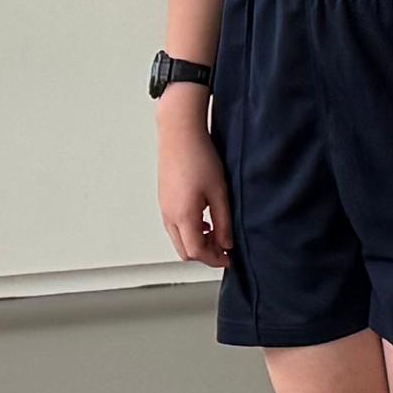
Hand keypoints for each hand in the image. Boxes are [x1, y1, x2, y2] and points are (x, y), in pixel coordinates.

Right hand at [155, 93, 229, 268]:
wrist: (180, 133)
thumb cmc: (198, 157)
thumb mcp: (219, 192)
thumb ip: (224, 221)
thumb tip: (227, 243)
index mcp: (183, 216)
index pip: (197, 252)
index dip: (215, 259)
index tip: (229, 258)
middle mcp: (169, 216)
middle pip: (184, 251)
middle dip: (205, 254)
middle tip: (224, 248)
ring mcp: (164, 208)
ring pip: (178, 239)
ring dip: (196, 242)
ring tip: (216, 233)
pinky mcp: (164, 200)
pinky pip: (174, 226)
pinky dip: (189, 231)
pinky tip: (204, 219)